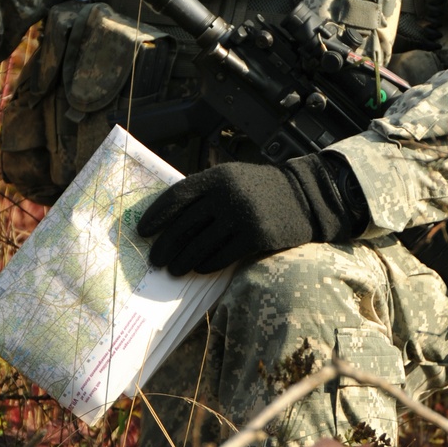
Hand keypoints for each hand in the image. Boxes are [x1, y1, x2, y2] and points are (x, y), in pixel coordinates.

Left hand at [138, 154, 367, 274]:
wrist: (304, 197)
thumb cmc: (261, 190)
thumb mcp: (233, 179)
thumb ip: (205, 193)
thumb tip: (169, 221)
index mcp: (217, 176)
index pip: (177, 196)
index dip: (157, 216)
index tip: (143, 232)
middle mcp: (227, 194)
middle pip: (185, 225)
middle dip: (166, 245)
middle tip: (155, 259)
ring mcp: (242, 215)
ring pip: (201, 244)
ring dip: (183, 260)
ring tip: (174, 270)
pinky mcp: (256, 236)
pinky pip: (222, 256)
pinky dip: (207, 265)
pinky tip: (199, 269)